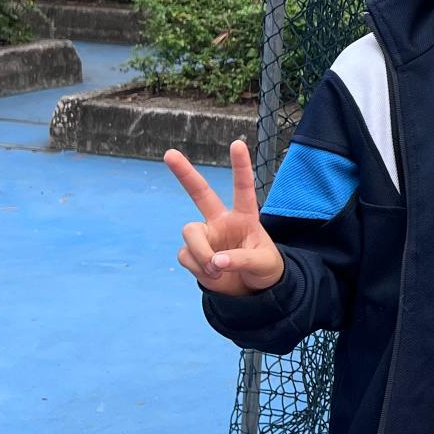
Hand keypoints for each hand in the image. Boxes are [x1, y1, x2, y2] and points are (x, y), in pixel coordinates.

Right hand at [166, 139, 284, 297]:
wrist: (250, 290)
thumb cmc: (264, 269)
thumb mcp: (263, 264)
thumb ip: (241, 260)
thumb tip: (216, 261)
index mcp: (244, 216)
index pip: (243, 188)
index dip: (241, 166)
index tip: (237, 143)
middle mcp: (221, 221)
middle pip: (199, 193)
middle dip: (184, 173)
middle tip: (169, 153)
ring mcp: (205, 236)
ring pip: (190, 233)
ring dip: (201, 252)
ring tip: (217, 268)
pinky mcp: (193, 253)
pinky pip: (185, 256)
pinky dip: (198, 268)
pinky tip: (212, 274)